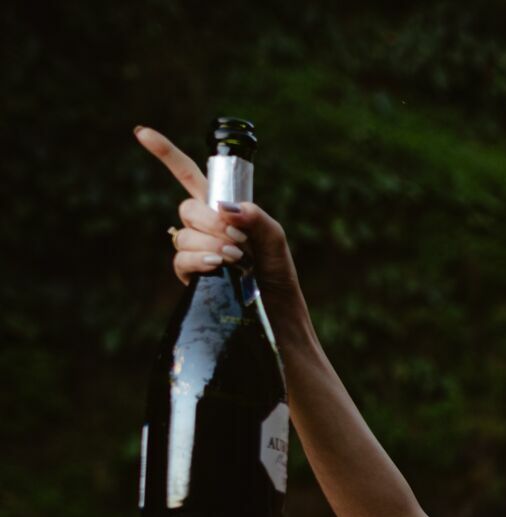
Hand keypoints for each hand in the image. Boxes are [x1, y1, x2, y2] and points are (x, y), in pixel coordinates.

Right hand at [135, 126, 299, 295]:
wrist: (277, 308)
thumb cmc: (276, 271)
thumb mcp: (275, 237)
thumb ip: (256, 217)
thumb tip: (225, 207)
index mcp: (220, 208)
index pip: (187, 175)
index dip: (165, 153)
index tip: (141, 132)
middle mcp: (202, 227)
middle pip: (187, 209)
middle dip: (212, 221)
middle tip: (239, 238)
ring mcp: (193, 250)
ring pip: (184, 235)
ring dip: (211, 244)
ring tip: (238, 258)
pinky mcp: (189, 274)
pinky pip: (181, 258)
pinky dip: (199, 258)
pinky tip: (216, 264)